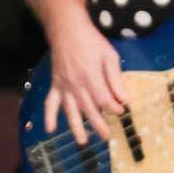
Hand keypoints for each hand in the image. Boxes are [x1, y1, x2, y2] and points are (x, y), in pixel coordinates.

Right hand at [44, 19, 126, 145]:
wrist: (67, 30)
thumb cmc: (91, 42)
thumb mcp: (109, 55)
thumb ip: (116, 78)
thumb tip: (125, 99)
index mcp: (91, 76)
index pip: (103, 99)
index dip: (113, 107)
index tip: (122, 112)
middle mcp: (76, 84)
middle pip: (88, 108)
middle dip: (98, 123)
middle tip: (106, 137)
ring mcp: (64, 86)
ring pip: (70, 110)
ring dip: (75, 127)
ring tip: (82, 142)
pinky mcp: (55, 84)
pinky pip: (50, 102)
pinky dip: (48, 116)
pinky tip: (49, 129)